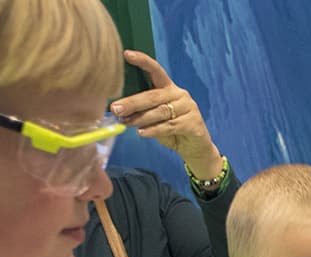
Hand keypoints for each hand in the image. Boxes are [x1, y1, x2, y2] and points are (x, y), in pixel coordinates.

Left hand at [112, 50, 222, 179]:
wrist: (195, 147)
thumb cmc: (171, 129)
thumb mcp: (155, 118)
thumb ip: (142, 112)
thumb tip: (120, 111)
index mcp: (169, 88)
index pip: (156, 70)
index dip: (142, 61)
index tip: (126, 54)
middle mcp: (180, 94)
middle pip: (153, 95)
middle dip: (132, 102)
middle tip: (116, 108)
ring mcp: (189, 108)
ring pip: (160, 111)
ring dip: (141, 118)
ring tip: (126, 123)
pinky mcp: (194, 123)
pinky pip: (169, 126)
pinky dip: (153, 130)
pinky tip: (142, 133)